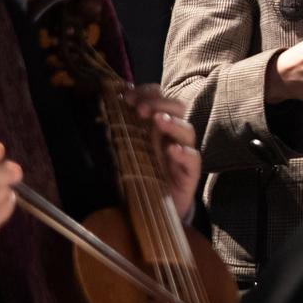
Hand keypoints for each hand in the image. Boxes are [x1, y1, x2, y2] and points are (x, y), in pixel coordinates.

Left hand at [127, 85, 199, 216]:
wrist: (154, 210)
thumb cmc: (141, 176)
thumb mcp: (127, 149)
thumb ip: (122, 129)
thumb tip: (108, 103)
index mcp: (157, 126)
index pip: (160, 98)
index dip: (148, 92)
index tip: (127, 95)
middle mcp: (172, 135)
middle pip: (177, 108)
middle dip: (159, 102)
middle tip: (140, 108)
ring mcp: (183, 153)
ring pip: (187, 130)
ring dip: (172, 122)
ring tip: (158, 120)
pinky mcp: (189, 174)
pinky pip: (193, 159)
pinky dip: (184, 153)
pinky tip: (172, 150)